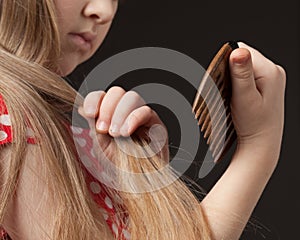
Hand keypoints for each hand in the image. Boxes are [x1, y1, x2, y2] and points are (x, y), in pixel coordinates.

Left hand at [79, 86, 168, 160]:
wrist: (136, 182)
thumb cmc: (117, 165)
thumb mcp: (98, 144)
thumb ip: (91, 125)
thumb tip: (81, 107)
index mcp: (109, 114)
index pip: (101, 95)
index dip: (94, 100)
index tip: (89, 113)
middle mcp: (125, 111)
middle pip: (117, 92)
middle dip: (107, 108)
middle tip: (103, 129)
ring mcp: (140, 115)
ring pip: (132, 97)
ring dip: (120, 114)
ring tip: (116, 134)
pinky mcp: (155, 123)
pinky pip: (146, 111)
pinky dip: (134, 119)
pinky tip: (126, 132)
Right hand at [229, 42, 285, 158]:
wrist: (262, 141)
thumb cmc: (254, 124)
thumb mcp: (244, 98)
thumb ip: (241, 74)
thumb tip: (238, 51)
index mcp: (270, 71)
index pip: (243, 51)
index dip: (229, 63)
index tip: (226, 81)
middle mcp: (274, 71)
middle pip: (244, 58)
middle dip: (233, 71)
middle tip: (233, 91)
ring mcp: (272, 77)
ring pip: (246, 66)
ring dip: (237, 78)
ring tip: (237, 96)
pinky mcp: (268, 83)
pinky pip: (249, 74)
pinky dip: (241, 83)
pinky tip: (242, 96)